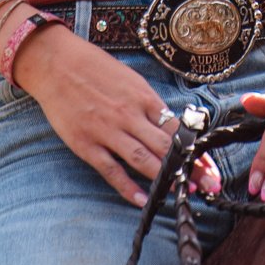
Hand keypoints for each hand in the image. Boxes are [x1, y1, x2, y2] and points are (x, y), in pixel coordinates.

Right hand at [10, 28, 218, 204]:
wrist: (55, 64)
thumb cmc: (94, 67)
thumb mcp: (130, 78)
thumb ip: (148, 102)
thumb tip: (169, 124)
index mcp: (143, 97)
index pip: (177, 129)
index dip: (195, 150)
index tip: (209, 166)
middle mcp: (128, 115)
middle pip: (165, 147)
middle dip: (188, 168)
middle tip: (206, 185)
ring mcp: (107, 131)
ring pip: (142, 160)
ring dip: (165, 180)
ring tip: (182, 193)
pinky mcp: (86, 144)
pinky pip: (111, 170)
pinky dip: (128, 188)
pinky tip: (143, 200)